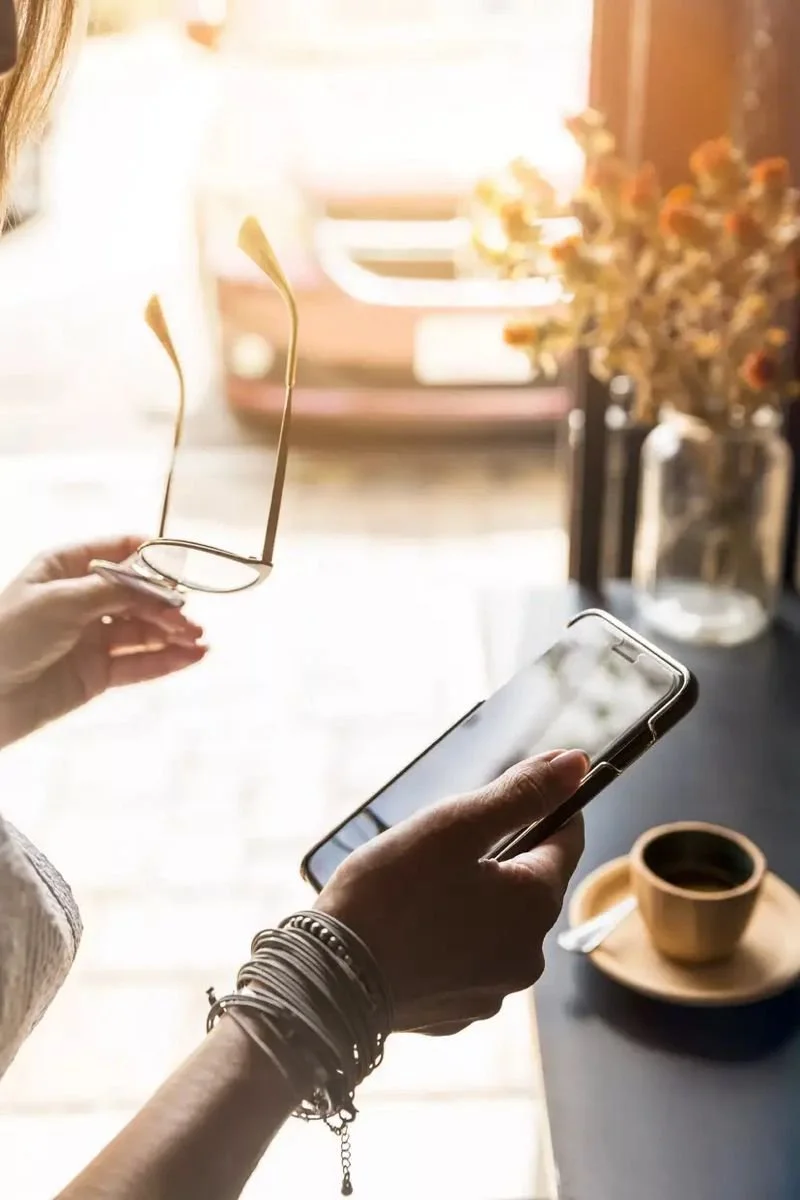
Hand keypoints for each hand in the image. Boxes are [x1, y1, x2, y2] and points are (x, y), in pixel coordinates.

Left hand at [0, 535, 206, 747]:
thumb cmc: (9, 634)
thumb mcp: (60, 601)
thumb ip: (112, 591)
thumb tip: (156, 584)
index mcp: (65, 569)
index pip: (116, 551)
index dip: (149, 555)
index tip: (180, 563)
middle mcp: (82, 600)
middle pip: (136, 595)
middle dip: (166, 604)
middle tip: (189, 619)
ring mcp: (91, 638)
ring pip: (143, 631)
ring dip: (173, 633)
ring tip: (199, 639)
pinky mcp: (98, 673)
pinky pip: (139, 664)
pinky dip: (167, 660)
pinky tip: (193, 657)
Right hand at [317, 748, 586, 1033]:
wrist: (327, 981)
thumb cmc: (389, 894)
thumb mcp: (455, 826)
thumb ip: (521, 793)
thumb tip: (577, 762)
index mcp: (535, 904)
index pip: (566, 839)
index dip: (544, 807)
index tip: (510, 792)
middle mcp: (527, 955)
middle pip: (528, 883)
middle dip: (496, 856)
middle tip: (439, 845)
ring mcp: (492, 990)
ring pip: (496, 923)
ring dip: (472, 898)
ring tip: (416, 887)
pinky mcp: (457, 1013)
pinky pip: (466, 959)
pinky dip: (448, 938)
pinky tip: (408, 928)